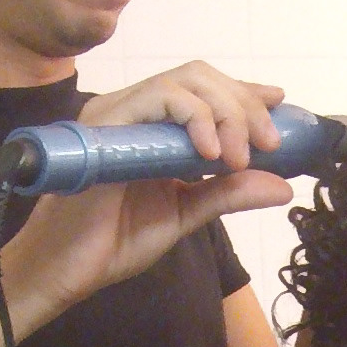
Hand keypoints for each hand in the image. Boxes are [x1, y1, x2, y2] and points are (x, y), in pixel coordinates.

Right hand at [0, 62, 295, 317]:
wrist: (64, 270)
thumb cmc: (112, 241)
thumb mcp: (185, 214)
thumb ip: (228, 194)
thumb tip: (282, 186)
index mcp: (153, 127)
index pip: (204, 90)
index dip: (244, 92)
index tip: (279, 106)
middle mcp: (135, 112)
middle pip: (200, 77)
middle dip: (243, 105)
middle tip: (268, 145)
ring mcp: (117, 114)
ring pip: (183, 81)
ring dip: (224, 112)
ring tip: (239, 155)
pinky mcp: (104, 126)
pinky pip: (156, 99)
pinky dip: (193, 117)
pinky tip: (210, 151)